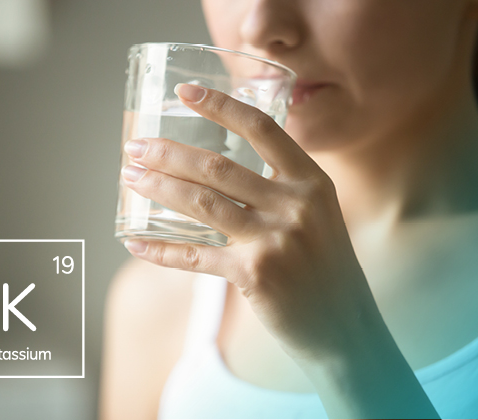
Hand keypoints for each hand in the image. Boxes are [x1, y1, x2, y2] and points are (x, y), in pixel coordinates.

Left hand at [121, 83, 379, 361]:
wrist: (346, 325)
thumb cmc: (325, 265)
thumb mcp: (318, 213)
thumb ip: (281, 187)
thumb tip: (223, 168)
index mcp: (311, 181)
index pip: (261, 128)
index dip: (220, 106)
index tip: (185, 92)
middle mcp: (295, 204)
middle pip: (218, 167)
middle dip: (169, 153)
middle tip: (136, 147)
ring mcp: (274, 240)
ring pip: (202, 203)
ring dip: (159, 187)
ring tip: (131, 178)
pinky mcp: (254, 274)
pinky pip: (196, 256)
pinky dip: (161, 249)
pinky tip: (135, 242)